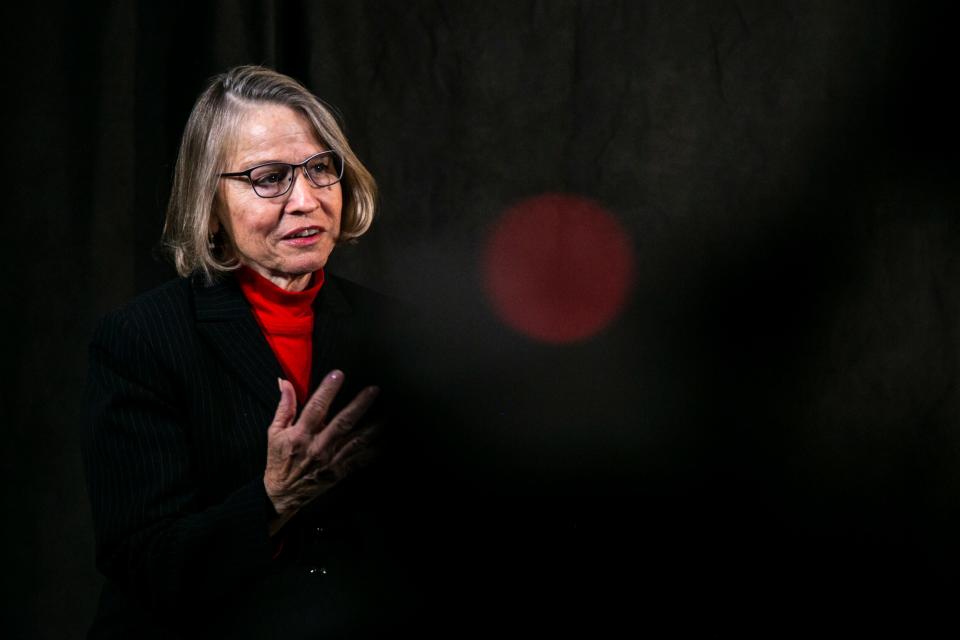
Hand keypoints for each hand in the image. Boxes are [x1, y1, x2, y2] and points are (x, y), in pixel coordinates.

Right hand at [263, 370, 379, 531]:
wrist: (283, 495)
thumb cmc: (279, 460)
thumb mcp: (274, 432)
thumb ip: (284, 407)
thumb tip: (285, 383)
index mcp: (301, 435)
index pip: (315, 408)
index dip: (327, 390)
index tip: (338, 374)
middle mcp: (319, 447)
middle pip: (343, 422)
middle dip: (359, 405)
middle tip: (374, 390)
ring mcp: (332, 460)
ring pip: (358, 440)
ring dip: (375, 426)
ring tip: (389, 412)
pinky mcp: (341, 472)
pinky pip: (362, 459)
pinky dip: (376, 449)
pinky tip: (389, 438)